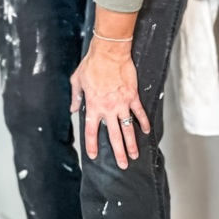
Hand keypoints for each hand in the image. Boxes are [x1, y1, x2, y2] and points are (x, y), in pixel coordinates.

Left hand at [70, 38, 149, 168]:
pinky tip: (145, 132)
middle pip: (114, 135)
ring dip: (132, 143)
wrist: (109, 53)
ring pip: (128, 128)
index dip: (92, 144)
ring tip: (135, 155)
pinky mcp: (133, 96)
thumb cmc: (91, 64)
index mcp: (93, 106)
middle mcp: (108, 108)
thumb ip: (76, 97)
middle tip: (123, 165)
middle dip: (119, 152)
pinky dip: (143, 123)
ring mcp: (122, 103)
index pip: (92, 130)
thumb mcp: (77, 80)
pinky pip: (139, 113)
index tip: (93, 155)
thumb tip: (73, 109)